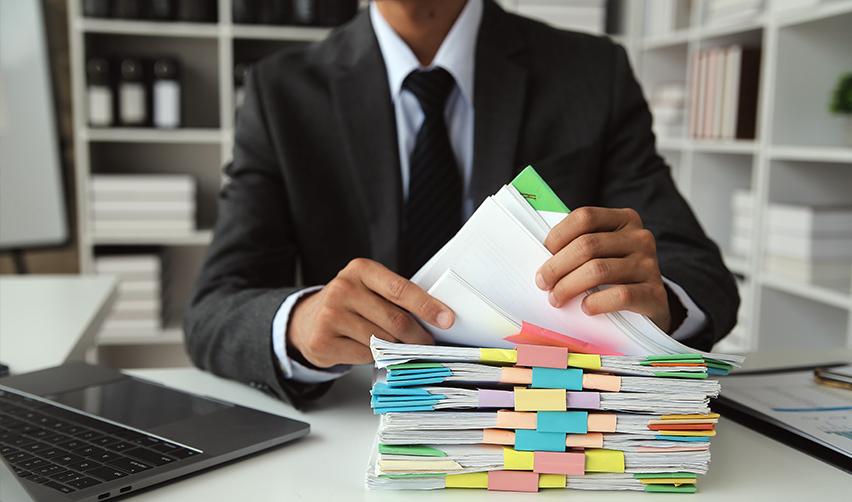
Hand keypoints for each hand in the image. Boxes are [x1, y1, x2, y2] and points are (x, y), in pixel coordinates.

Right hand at [288, 258, 454, 367]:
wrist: (308, 320)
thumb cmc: (350, 303)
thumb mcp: (370, 289)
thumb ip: (396, 298)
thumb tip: (435, 320)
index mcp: (361, 269)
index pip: (401, 289)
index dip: (427, 306)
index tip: (446, 319)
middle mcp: (343, 288)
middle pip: (395, 320)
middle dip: (417, 336)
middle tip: (428, 344)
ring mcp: (330, 315)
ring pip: (381, 340)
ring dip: (397, 349)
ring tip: (400, 347)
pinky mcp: (323, 340)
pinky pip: (364, 355)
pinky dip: (375, 357)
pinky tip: (371, 350)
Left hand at [534, 207, 672, 331]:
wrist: (650, 303)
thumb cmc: (615, 275)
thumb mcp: (602, 252)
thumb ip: (579, 245)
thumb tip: (542, 255)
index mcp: (625, 219)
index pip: (585, 217)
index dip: (558, 235)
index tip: (544, 253)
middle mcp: (640, 237)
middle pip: (587, 245)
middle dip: (557, 266)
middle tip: (543, 283)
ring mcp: (650, 264)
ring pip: (599, 270)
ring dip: (569, 286)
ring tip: (556, 299)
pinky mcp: (655, 293)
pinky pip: (620, 295)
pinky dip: (596, 302)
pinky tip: (586, 308)